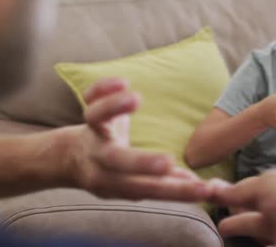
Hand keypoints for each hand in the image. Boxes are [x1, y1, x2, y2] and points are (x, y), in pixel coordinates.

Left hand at [49, 78, 212, 200]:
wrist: (69, 159)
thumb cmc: (114, 172)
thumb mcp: (136, 184)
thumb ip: (167, 183)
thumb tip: (203, 190)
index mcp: (118, 181)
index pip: (149, 189)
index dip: (177, 193)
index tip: (206, 190)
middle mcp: (101, 159)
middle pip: (118, 163)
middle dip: (142, 163)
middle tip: (168, 163)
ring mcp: (92, 134)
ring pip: (95, 122)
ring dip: (114, 108)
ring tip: (136, 98)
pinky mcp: (86, 114)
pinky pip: (88, 98)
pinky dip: (100, 88)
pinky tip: (123, 81)